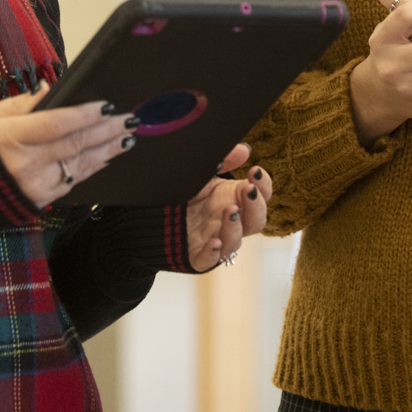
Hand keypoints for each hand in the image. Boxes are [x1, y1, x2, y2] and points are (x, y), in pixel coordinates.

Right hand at [0, 83, 136, 207]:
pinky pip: (71, 183)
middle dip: (106, 130)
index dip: (84, 114)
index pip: (56, 122)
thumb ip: (21, 103)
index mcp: (9, 136)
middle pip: (74, 143)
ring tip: (127, 137)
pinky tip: (105, 158)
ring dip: (107, 150)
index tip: (107, 105)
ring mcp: (33, 186)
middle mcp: (24, 163)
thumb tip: (51, 89)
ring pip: (79, 165)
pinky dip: (90, 169)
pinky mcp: (37, 202)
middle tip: (128, 119)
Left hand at [185, 142, 272, 271]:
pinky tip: (214, 243)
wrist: (148, 211)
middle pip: (256, 221)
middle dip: (256, 206)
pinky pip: (208, 261)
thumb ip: (222, 160)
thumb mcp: (201, 172)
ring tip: (230, 211)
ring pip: (235, 243)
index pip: (261, 196)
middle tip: (247, 190)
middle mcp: (227, 221)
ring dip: (235, 228)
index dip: (264, 186)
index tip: (255, 172)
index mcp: (232, 198)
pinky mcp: (195, 254)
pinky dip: (214, 254)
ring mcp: (213, 238)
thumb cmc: (180, 191)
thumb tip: (244, 150)